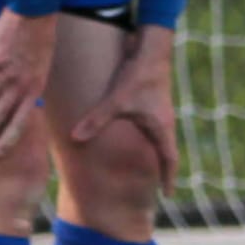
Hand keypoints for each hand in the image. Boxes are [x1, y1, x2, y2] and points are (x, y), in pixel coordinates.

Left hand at [69, 26, 178, 193]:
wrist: (151, 48)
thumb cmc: (138, 76)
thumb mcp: (116, 100)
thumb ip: (96, 120)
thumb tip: (75, 138)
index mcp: (161, 128)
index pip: (169, 160)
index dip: (168, 178)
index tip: (167, 195)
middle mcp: (164, 121)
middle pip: (166, 151)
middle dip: (162, 168)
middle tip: (156, 184)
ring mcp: (160, 110)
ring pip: (160, 138)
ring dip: (155, 151)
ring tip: (147, 164)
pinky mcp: (153, 99)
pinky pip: (153, 125)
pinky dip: (148, 136)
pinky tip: (136, 134)